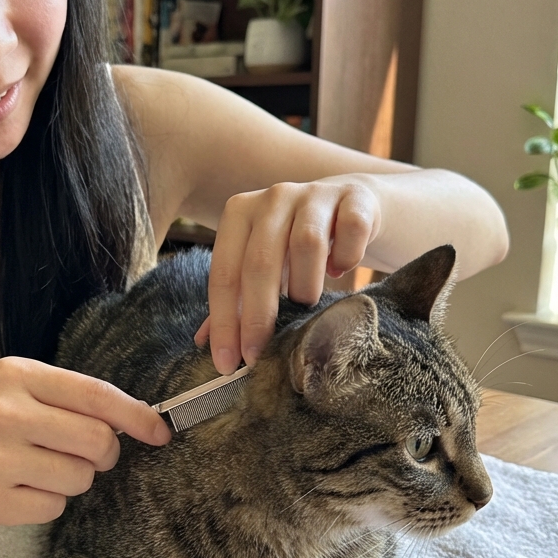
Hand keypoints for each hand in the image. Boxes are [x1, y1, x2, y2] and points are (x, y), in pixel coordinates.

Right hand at [0, 357, 170, 527]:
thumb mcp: (10, 386)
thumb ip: (65, 397)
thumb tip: (136, 421)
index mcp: (16, 375)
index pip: (96, 394)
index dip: (137, 416)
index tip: (161, 431)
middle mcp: (4, 413)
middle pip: (97, 440)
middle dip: (105, 452)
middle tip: (87, 454)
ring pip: (80, 478)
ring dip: (74, 478)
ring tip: (40, 468)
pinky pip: (54, 508)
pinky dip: (48, 501)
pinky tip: (19, 488)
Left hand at [194, 178, 381, 372]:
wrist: (351, 204)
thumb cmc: (295, 242)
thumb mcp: (261, 263)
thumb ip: (234, 297)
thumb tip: (201, 341)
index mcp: (240, 212)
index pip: (224, 273)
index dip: (224, 321)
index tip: (228, 363)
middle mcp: (273, 197)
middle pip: (260, 261)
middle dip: (257, 316)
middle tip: (260, 355)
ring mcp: (315, 194)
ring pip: (307, 244)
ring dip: (305, 285)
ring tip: (306, 302)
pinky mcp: (355, 198)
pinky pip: (351, 232)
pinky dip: (346, 258)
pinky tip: (339, 270)